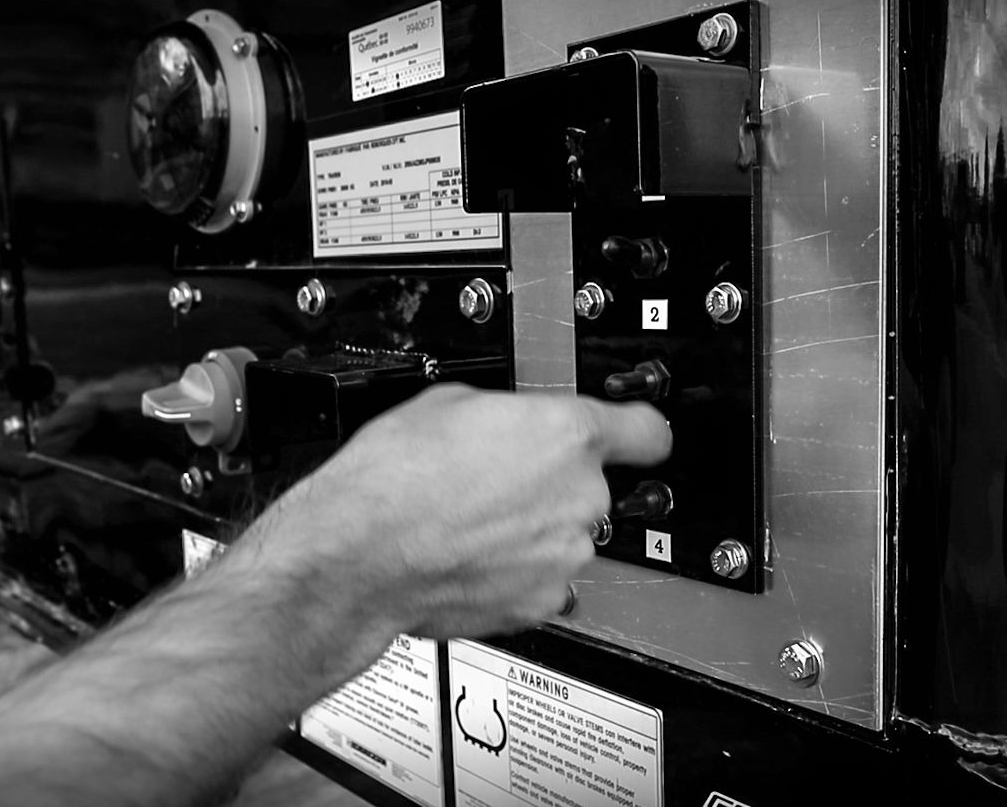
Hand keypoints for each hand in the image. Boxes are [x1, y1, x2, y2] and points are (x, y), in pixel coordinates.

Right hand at [244, 384, 671, 640]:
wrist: (358, 554)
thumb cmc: (391, 478)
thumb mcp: (449, 403)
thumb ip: (506, 414)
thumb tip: (509, 422)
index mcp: (567, 434)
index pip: (648, 431)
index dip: (637, 431)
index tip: (632, 436)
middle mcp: (580, 497)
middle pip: (593, 486)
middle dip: (554, 485)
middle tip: (499, 482)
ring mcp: (565, 555)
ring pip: (566, 536)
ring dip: (533, 531)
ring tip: (473, 524)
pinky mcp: (542, 602)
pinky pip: (544, 581)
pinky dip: (516, 574)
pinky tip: (472, 558)